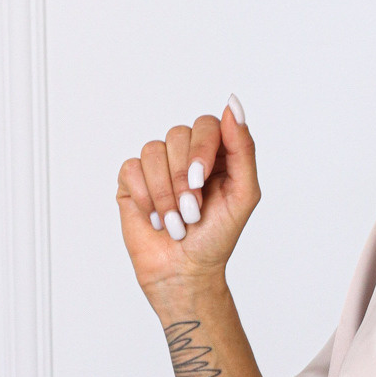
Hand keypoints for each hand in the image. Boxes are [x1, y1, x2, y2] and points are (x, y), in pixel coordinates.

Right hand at [116, 96, 260, 304]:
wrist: (184, 271)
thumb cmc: (217, 237)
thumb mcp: (243, 194)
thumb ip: (243, 149)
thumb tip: (233, 105)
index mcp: (216, 154)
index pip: (207, 124)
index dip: (202, 148)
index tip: (201, 180)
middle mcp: (186, 154)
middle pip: (178, 134)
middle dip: (184, 178)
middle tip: (192, 211)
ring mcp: (158, 165)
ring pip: (153, 151)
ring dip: (166, 194)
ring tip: (176, 222)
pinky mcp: (132, 180)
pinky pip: (131, 168)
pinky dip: (146, 197)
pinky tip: (155, 219)